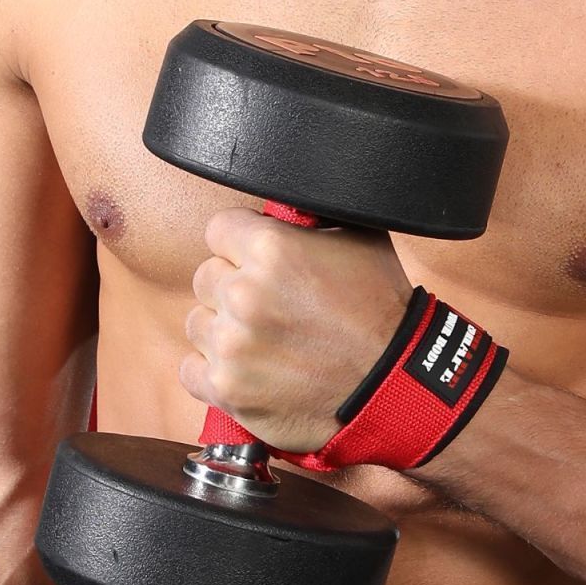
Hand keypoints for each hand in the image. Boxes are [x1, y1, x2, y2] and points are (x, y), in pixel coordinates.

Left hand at [181, 207, 412, 451]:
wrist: (394, 385)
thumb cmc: (382, 312)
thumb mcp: (362, 238)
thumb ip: (314, 214)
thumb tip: (293, 195)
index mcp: (271, 248)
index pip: (220, 229)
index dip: (242, 244)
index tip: (261, 264)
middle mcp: (244, 294)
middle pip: (206, 277)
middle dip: (234, 288)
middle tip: (273, 308)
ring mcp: (231, 346)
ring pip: (197, 323)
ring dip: (223, 331)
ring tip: (266, 342)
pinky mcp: (227, 390)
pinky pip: (191, 371)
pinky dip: (214, 373)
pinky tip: (249, 370)